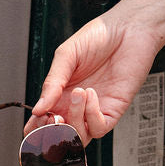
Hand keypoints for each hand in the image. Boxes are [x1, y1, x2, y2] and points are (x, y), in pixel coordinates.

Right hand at [27, 14, 163, 143]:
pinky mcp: (114, 109)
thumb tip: (37, 109)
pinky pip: (99, 127)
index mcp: (60, 94)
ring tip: (78, 92)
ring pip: (78, 137)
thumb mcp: (67, 55)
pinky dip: (92, 115)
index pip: (41, 124)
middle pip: (58, 137)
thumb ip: (52, 83)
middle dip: (52, 132)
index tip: (37, 116)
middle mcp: (76, 106)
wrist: (128, 27)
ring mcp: (95, 110)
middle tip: (52, 115)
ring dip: (73, 121)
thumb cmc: (99, 36)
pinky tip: (92, 93)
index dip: (35, 128)